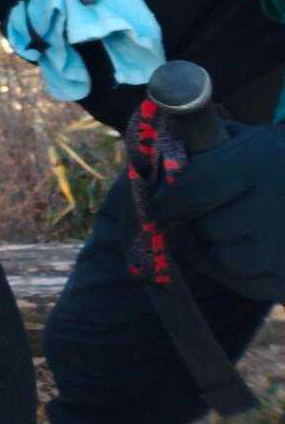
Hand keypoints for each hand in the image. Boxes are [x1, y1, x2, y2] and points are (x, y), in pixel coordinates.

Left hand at [153, 120, 284, 302]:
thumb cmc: (282, 161)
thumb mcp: (252, 139)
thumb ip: (205, 145)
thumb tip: (151, 163)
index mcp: (262, 164)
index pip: (191, 190)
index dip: (165, 203)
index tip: (153, 208)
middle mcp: (277, 208)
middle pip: (207, 228)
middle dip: (197, 223)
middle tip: (201, 215)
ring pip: (223, 260)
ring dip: (215, 249)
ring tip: (227, 231)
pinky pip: (245, 284)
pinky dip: (236, 271)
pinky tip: (245, 251)